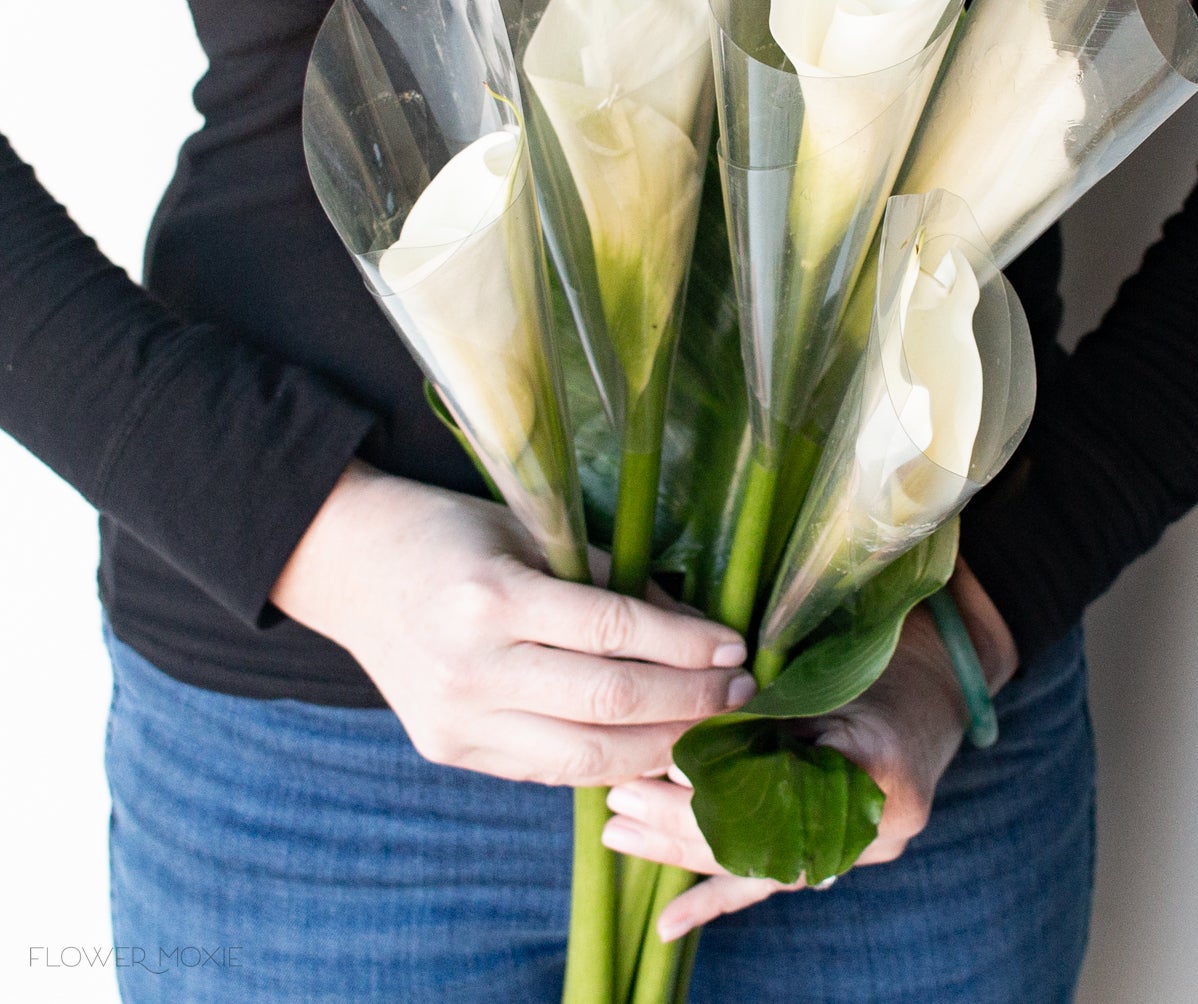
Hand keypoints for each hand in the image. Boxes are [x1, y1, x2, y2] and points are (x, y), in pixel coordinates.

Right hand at [270, 461, 755, 785]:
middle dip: (689, 702)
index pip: (614, 632)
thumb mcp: (532, 532)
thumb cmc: (452, 533)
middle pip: (607, 704)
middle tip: (741, 692)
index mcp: (492, 597)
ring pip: (583, 757)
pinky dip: (608, 762)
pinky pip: (548, 770)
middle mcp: (471, 667)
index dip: (685, 645)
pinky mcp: (450, 750)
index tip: (736, 647)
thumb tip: (692, 622)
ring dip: (660, 747)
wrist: (350, 566)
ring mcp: (456, 720)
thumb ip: (606, 579)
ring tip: (710, 727)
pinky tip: (652, 746)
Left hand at [601, 559, 1018, 938]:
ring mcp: (859, 848)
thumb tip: (693, 722)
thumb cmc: (886, 660)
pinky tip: (668, 924)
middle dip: (684, 818)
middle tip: (622, 796)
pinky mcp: (836, 855)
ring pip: (760, 863)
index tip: (665, 762)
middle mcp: (876, 824)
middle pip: (766, 835)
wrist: (936, 684)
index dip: (722, 782)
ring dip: (682, 851)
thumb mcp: (838, 666)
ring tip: (620, 833)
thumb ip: (778, 702)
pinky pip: (771, 884)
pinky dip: (715, 899)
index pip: (786, 787)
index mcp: (882, 764)